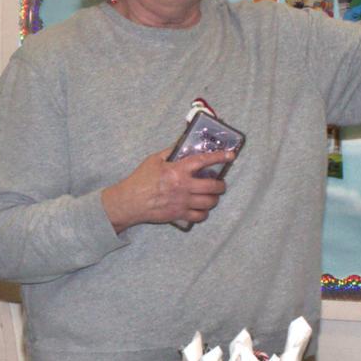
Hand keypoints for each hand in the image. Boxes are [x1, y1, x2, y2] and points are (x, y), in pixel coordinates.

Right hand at [101, 149, 228, 231]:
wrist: (130, 202)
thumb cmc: (141, 179)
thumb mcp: (154, 160)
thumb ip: (170, 152)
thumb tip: (182, 144)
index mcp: (177, 170)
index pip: (204, 161)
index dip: (219, 157)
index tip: (230, 155)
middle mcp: (183, 186)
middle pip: (213, 186)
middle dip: (221, 185)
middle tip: (219, 183)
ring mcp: (182, 202)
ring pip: (209, 202)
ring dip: (214, 198)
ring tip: (212, 196)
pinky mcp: (179, 214)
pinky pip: (200, 216)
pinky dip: (204, 213)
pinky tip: (202, 208)